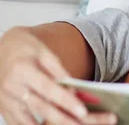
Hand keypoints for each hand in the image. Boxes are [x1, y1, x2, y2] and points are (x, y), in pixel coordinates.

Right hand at [0, 27, 116, 124]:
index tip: (82, 111)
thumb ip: (59, 72)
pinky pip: (18, 123)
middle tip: (81, 123)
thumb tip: (74, 91)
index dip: (66, 101)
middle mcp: (11, 87)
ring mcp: (5, 100)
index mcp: (23, 69)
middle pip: (40, 108)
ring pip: (28, 120)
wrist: (2, 50)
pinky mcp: (3, 108)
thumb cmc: (26, 49)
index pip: (49, 89)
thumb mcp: (45, 53)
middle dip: (62, 119)